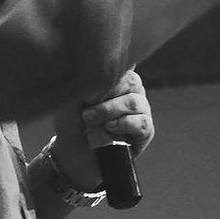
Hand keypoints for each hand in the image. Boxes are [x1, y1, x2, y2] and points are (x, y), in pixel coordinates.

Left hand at [52, 70, 154, 189]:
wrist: (74, 153)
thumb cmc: (73, 121)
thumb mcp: (74, 96)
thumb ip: (88, 79)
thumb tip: (102, 66)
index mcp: (118, 77)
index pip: (122, 65)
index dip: (104, 76)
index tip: (86, 90)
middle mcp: (132, 91)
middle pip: (131, 81)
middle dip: (106, 92)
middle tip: (87, 103)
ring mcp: (141, 110)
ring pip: (134, 102)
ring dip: (109, 110)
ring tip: (90, 118)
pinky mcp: (146, 130)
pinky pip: (142, 122)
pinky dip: (123, 124)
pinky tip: (108, 128)